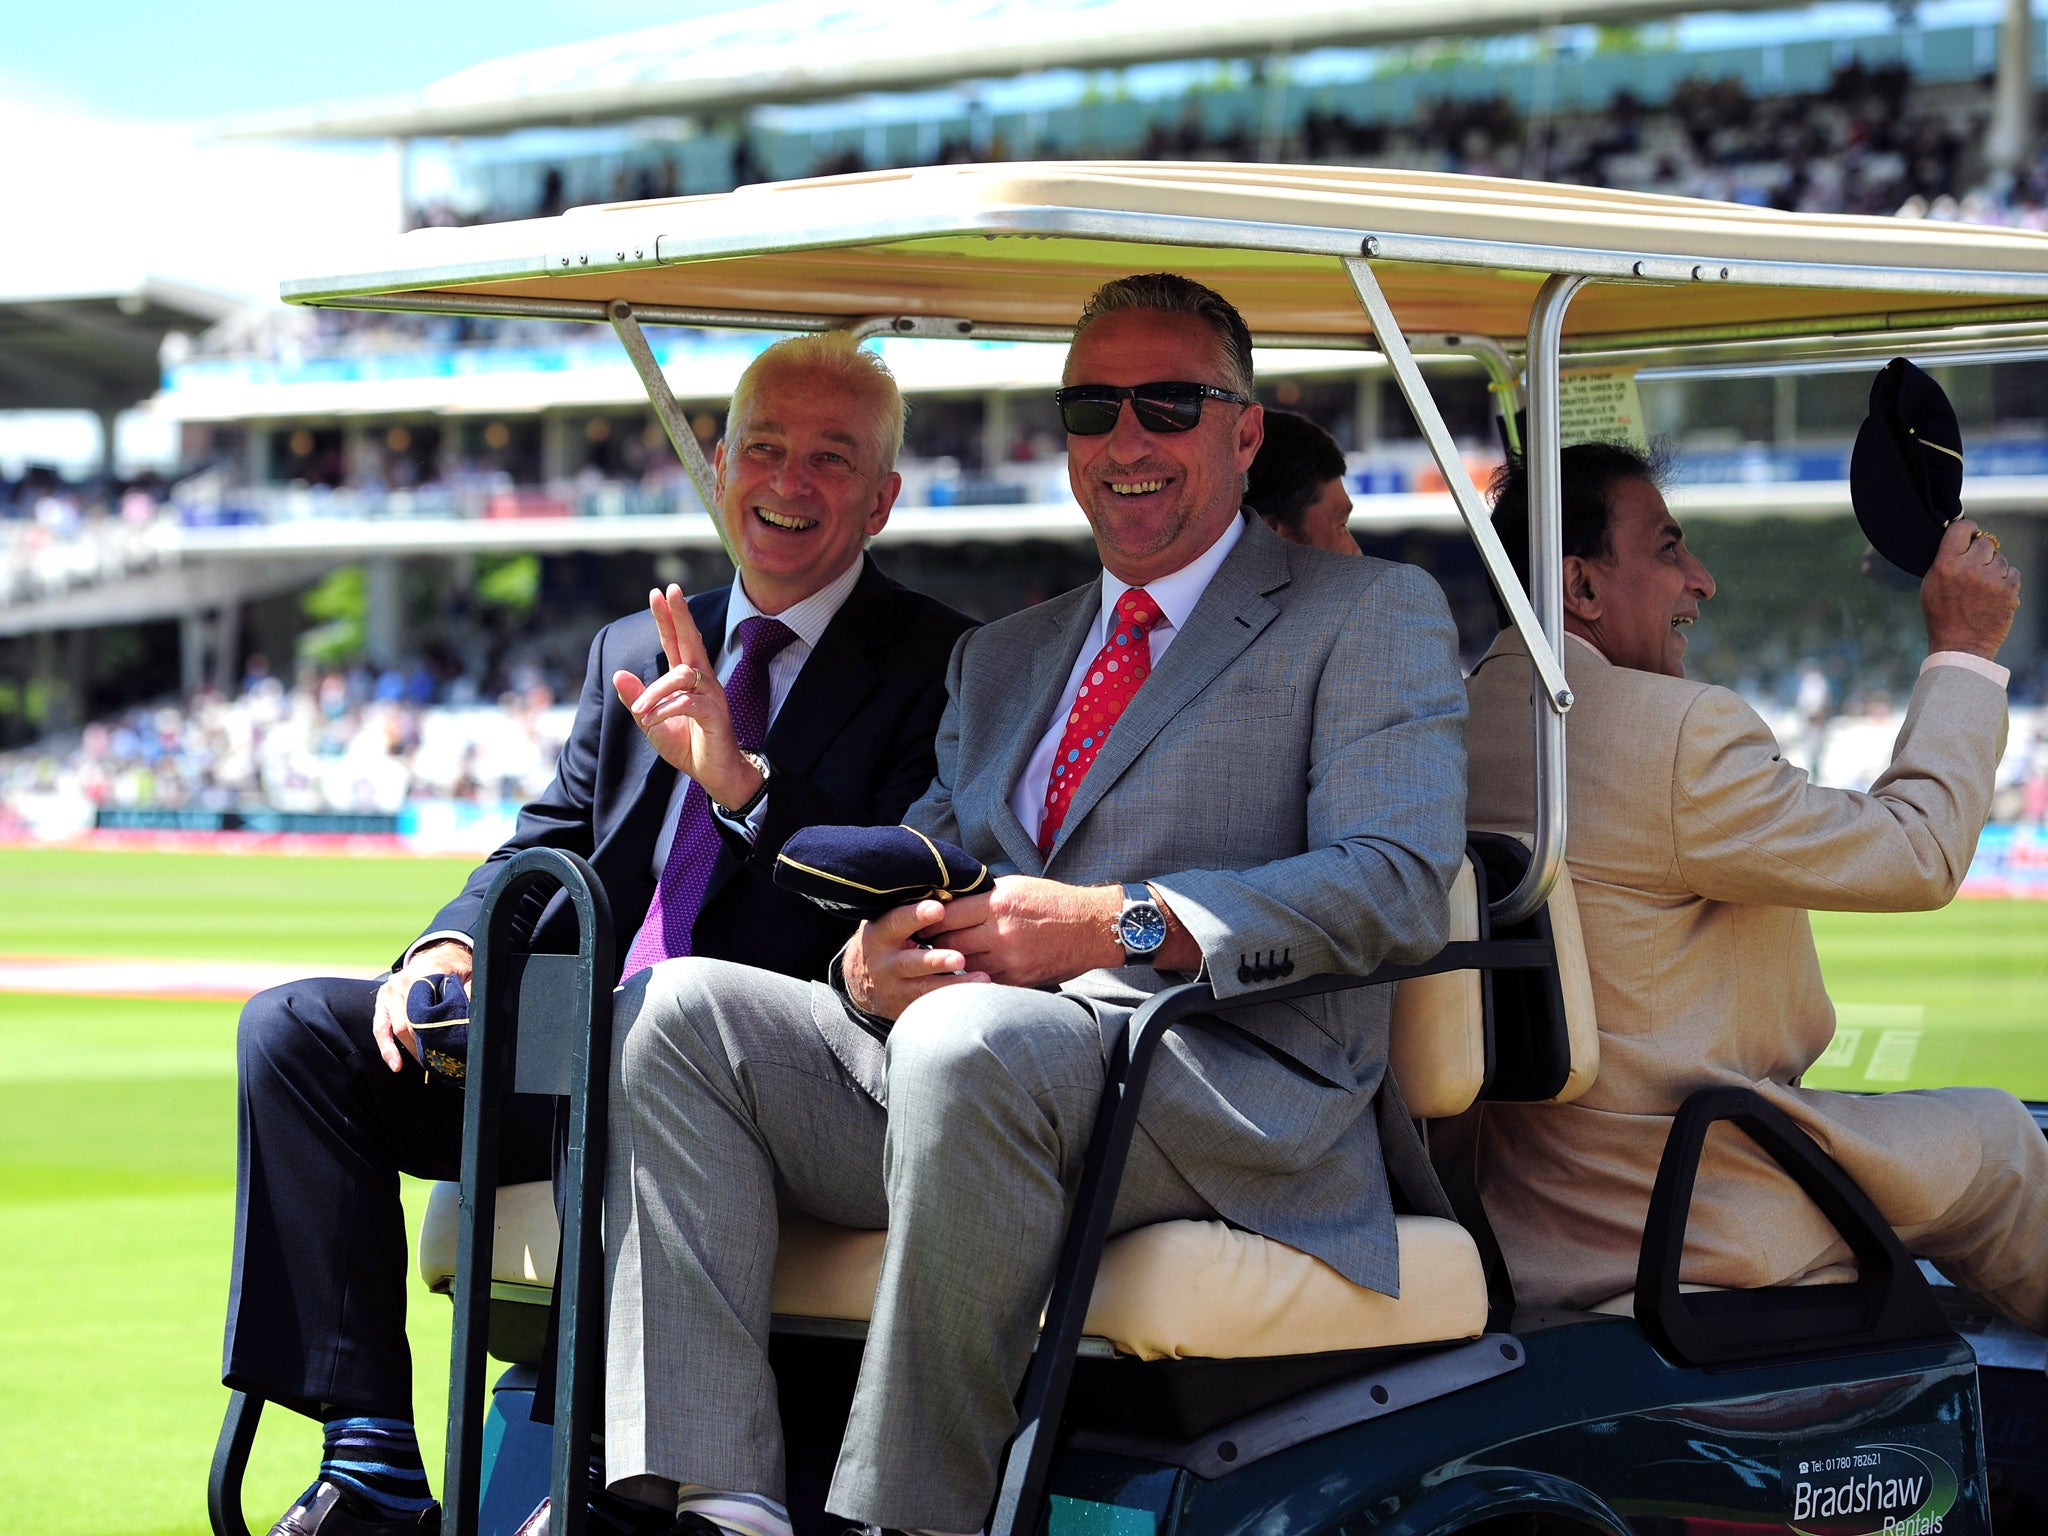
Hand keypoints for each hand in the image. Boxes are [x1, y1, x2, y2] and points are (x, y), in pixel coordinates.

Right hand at [373, 938, 472, 1072]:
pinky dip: (386, 1046)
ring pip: (392, 1028)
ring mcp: (389, 990)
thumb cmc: (456, 968)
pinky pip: (379, 1026)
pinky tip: (395, 1064)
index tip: (442, 1050)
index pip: (422, 1012)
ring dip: (405, 1050)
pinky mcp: (382, 999)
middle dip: (419, 1046)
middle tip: (436, 1063)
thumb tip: (471, 1020)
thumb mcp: (469, 976)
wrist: (439, 953)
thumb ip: (467, 995)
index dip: (431, 1034)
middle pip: (406, 1024)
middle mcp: (402, 982)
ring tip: (422, 1065)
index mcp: (425, 974)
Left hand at [611, 586, 762, 810]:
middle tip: (670, 590)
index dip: (667, 618)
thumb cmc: (687, 745)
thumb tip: (618, 673)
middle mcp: (702, 680)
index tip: (659, 593)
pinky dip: (664, 710)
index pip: (675, 642)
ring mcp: (711, 694)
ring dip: (655, 692)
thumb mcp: (651, 722)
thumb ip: (637, 699)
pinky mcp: (715, 713)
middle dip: (679, 615)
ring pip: (681, 675)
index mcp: (687, 679)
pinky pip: (687, 702)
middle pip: (690, 640)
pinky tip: (651, 721)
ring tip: (640, 711)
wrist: (713, 773)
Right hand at [842, 899, 988, 1020]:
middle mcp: (884, 963)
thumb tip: (946, 886)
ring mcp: (894, 988)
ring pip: (924, 988)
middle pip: (911, 963)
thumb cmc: (886, 940)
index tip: (939, 909)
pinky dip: (954, 1001)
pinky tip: (976, 995)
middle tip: (960, 957)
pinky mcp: (905, 1007)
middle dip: (936, 960)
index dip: (916, 916)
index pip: (896, 922)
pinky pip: (931, 1004)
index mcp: (880, 934)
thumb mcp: (887, 922)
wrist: (859, 980)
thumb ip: (909, 908)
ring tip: (981, 978)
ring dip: (954, 984)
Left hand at [922, 875, 1124, 988]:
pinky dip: (972, 975)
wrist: (1092, 928)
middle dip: (933, 943)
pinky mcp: (1018, 980)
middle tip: (922, 942)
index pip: (946, 915)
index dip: (927, 920)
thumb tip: (948, 901)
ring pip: (963, 966)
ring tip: (940, 957)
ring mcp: (1009, 960)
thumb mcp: (1016, 886)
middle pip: (949, 944)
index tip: (918, 922)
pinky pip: (983, 981)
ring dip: (950, 962)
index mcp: (997, 903)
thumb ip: (982, 896)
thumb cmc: (1053, 902)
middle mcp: (1001, 933)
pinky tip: (967, 970)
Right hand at [1923, 517, 2021, 660]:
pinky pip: (2013, 572)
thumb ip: (1945, 560)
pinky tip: (1993, 594)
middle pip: (1985, 542)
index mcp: (1945, 566)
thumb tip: (1962, 541)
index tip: (1969, 534)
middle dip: (1980, 552)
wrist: (1961, 646)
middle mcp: (1969, 569)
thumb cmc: (1942, 617)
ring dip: (1993, 568)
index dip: (1968, 529)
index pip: (1961, 529)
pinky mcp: (2009, 591)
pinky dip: (2005, 580)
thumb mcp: (1931, 585)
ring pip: (2000, 559)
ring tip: (1982, 587)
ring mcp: (1992, 580)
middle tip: (1974, 568)